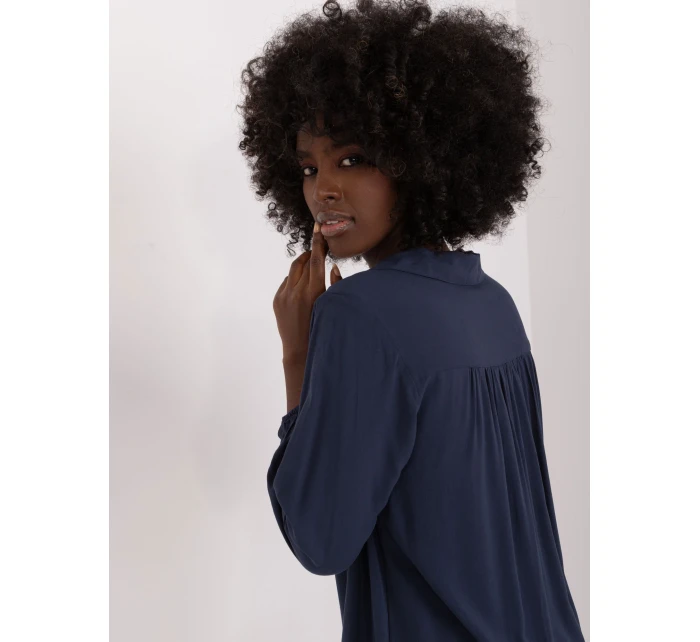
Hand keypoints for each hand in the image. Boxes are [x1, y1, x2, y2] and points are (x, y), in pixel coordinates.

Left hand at [273, 221, 342, 361]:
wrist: (300, 350)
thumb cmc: (322, 328)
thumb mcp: (332, 306)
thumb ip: (335, 285)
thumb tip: (333, 266)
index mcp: (313, 293)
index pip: (315, 260)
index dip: (317, 242)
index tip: (318, 227)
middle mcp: (296, 292)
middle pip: (302, 262)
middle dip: (309, 253)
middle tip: (317, 250)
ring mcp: (284, 296)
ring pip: (293, 271)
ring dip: (302, 266)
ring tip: (311, 267)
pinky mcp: (276, 301)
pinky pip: (286, 283)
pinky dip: (295, 280)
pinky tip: (303, 288)